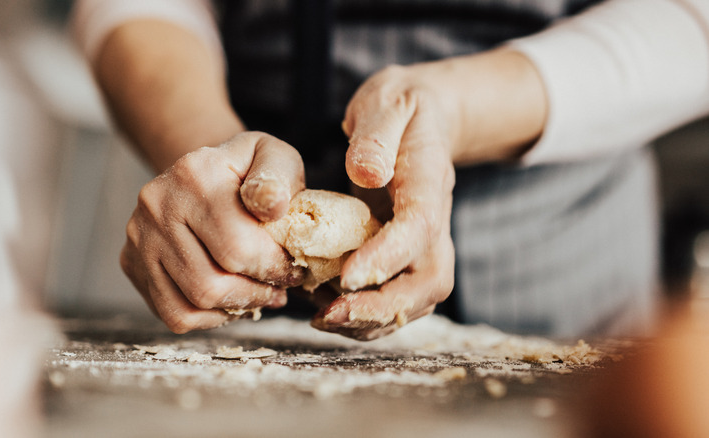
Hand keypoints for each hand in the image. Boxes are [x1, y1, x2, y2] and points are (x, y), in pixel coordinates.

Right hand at [121, 132, 305, 332]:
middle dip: (257, 292)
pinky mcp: (132, 263)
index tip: (294, 270)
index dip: (275, 269)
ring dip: (236, 307)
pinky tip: (231, 300)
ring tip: (259, 293)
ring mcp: (139, 237)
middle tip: (279, 287)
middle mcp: (157, 205)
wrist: (202, 174)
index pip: (237, 247)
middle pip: (211, 283)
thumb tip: (273, 206)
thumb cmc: (246, 172)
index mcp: (194, 174)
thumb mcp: (273, 157)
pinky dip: (209, 317)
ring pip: (193, 303)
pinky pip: (174, 313)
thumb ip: (278, 178)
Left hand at [311, 63, 457, 339]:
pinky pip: (398, 296)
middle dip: (382, 307)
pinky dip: (367, 313)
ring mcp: (426, 242)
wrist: (425, 116)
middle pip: (428, 281)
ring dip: (373, 319)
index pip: (418, 228)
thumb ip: (376, 135)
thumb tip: (367, 173)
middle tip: (329, 314)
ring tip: (322, 318)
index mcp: (429, 182)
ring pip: (416, 299)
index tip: (346, 276)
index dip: (386, 257)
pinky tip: (328, 308)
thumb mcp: (386, 103)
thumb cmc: (401, 106)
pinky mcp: (409, 254)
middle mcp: (435, 221)